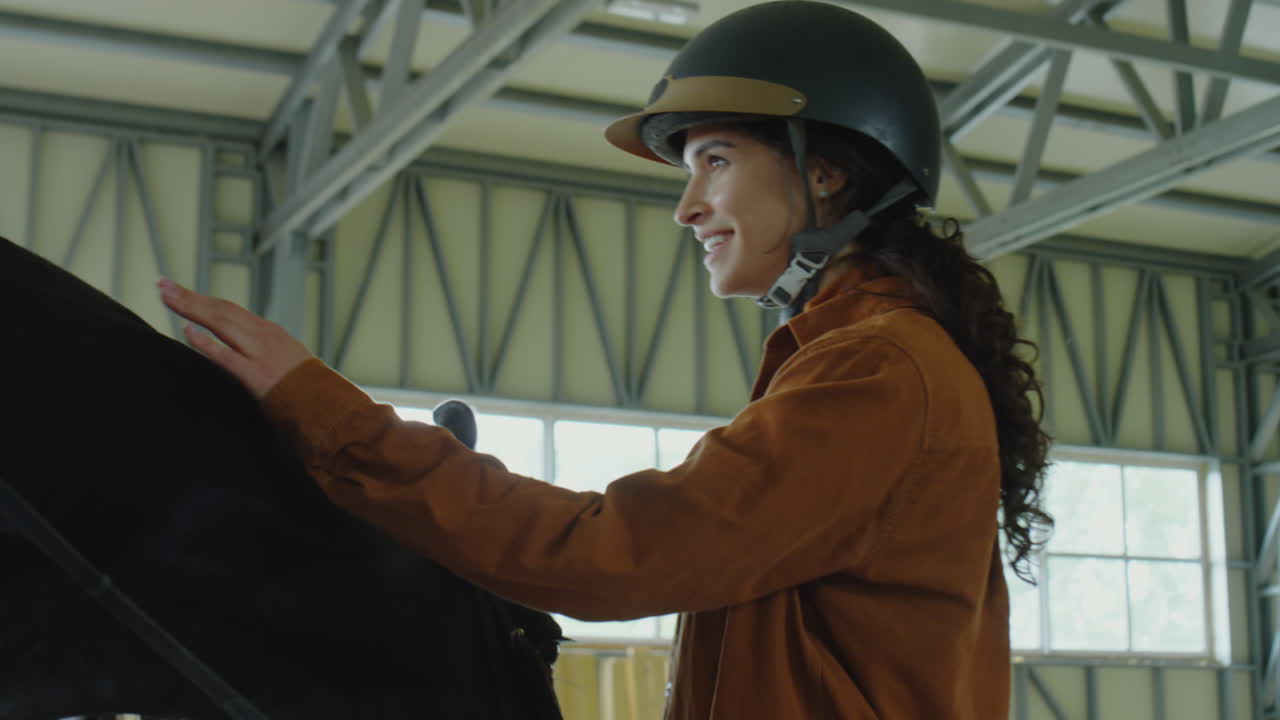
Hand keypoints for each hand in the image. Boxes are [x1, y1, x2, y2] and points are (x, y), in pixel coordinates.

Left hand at [158, 278, 313, 397]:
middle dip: (189, 296)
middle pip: (221, 310)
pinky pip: (226, 356)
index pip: (229, 310)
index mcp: (269, 332)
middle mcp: (263, 335)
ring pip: (222, 323)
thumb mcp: (287, 359)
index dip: (202, 299)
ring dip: (191, 308)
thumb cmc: (308, 388)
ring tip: (166, 296)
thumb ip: (263, 351)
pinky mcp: (256, 375)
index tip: (177, 290)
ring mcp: (260, 353)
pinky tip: (187, 330)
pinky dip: (206, 342)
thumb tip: (240, 347)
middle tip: (162, 284)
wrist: (327, 404)